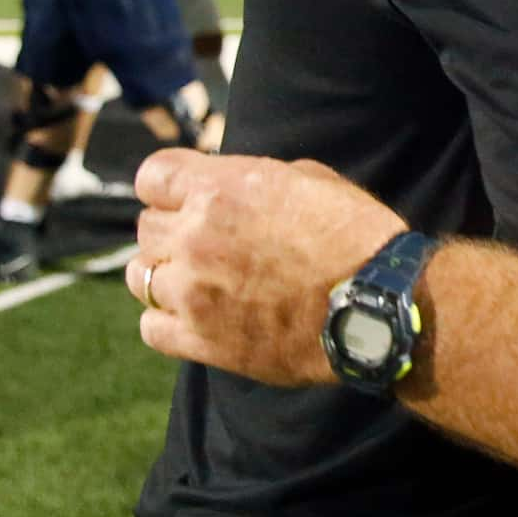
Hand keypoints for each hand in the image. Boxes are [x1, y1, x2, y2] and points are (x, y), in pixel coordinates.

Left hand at [132, 150, 405, 386]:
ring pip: (139, 277)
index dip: (168, 187)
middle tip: (204, 244)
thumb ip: (254, 179)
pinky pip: (151, 328)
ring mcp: (191, 292)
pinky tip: (194, 317)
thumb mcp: (310, 179)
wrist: (378, 304)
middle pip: (146, 228)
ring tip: (195, 283)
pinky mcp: (200, 339)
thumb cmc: (355, 237)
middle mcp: (194, 237)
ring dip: (163, 276)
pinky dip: (166, 321)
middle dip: (172, 231)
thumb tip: (233, 186)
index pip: (152, 177)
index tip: (184, 198)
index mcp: (220, 189)